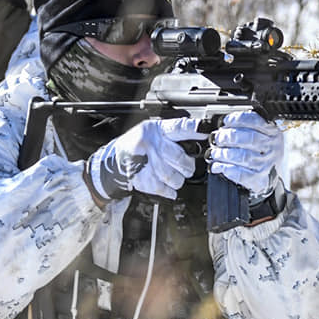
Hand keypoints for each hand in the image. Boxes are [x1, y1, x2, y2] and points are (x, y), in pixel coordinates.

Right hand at [85, 117, 207, 201]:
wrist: (113, 161)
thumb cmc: (137, 146)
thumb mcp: (151, 131)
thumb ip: (171, 133)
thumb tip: (198, 136)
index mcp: (157, 130)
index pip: (178, 127)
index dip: (193, 129)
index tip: (205, 132)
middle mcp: (152, 145)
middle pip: (180, 158)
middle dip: (186, 165)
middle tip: (185, 165)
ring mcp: (147, 163)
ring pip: (174, 177)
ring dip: (178, 179)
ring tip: (172, 174)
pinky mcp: (142, 179)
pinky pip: (164, 189)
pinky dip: (169, 191)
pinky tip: (168, 187)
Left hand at [209, 112, 283, 196]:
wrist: (269, 177)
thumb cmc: (260, 153)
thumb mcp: (259, 135)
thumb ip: (243, 128)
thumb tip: (222, 126)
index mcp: (272, 133)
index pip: (256, 121)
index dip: (239, 119)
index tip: (226, 121)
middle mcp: (272, 147)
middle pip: (250, 138)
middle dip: (229, 136)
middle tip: (218, 138)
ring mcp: (266, 164)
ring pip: (244, 156)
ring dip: (224, 154)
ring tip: (214, 153)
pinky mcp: (259, 180)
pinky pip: (241, 174)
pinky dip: (226, 169)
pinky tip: (217, 166)